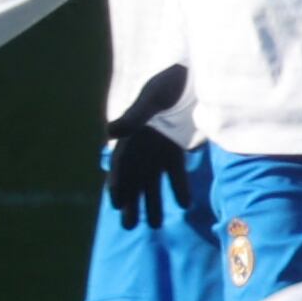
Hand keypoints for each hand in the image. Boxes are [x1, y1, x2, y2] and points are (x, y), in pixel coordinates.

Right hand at [102, 66, 189, 229]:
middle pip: (134, 178)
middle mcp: (141, 145)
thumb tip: (109, 132)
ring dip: (153, 200)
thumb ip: (134, 117)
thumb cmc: (168, 81)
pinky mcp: (176, 147)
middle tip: (130, 228)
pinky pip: (175, 172)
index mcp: (131, 135)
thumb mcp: (151, 98)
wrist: (192, 72)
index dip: (118, 184)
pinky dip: (178, 187)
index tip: (117, 205)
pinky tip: (184, 205)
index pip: (121, 165)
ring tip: (153, 225)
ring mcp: (158, 148)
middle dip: (132, 202)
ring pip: (152, 180)